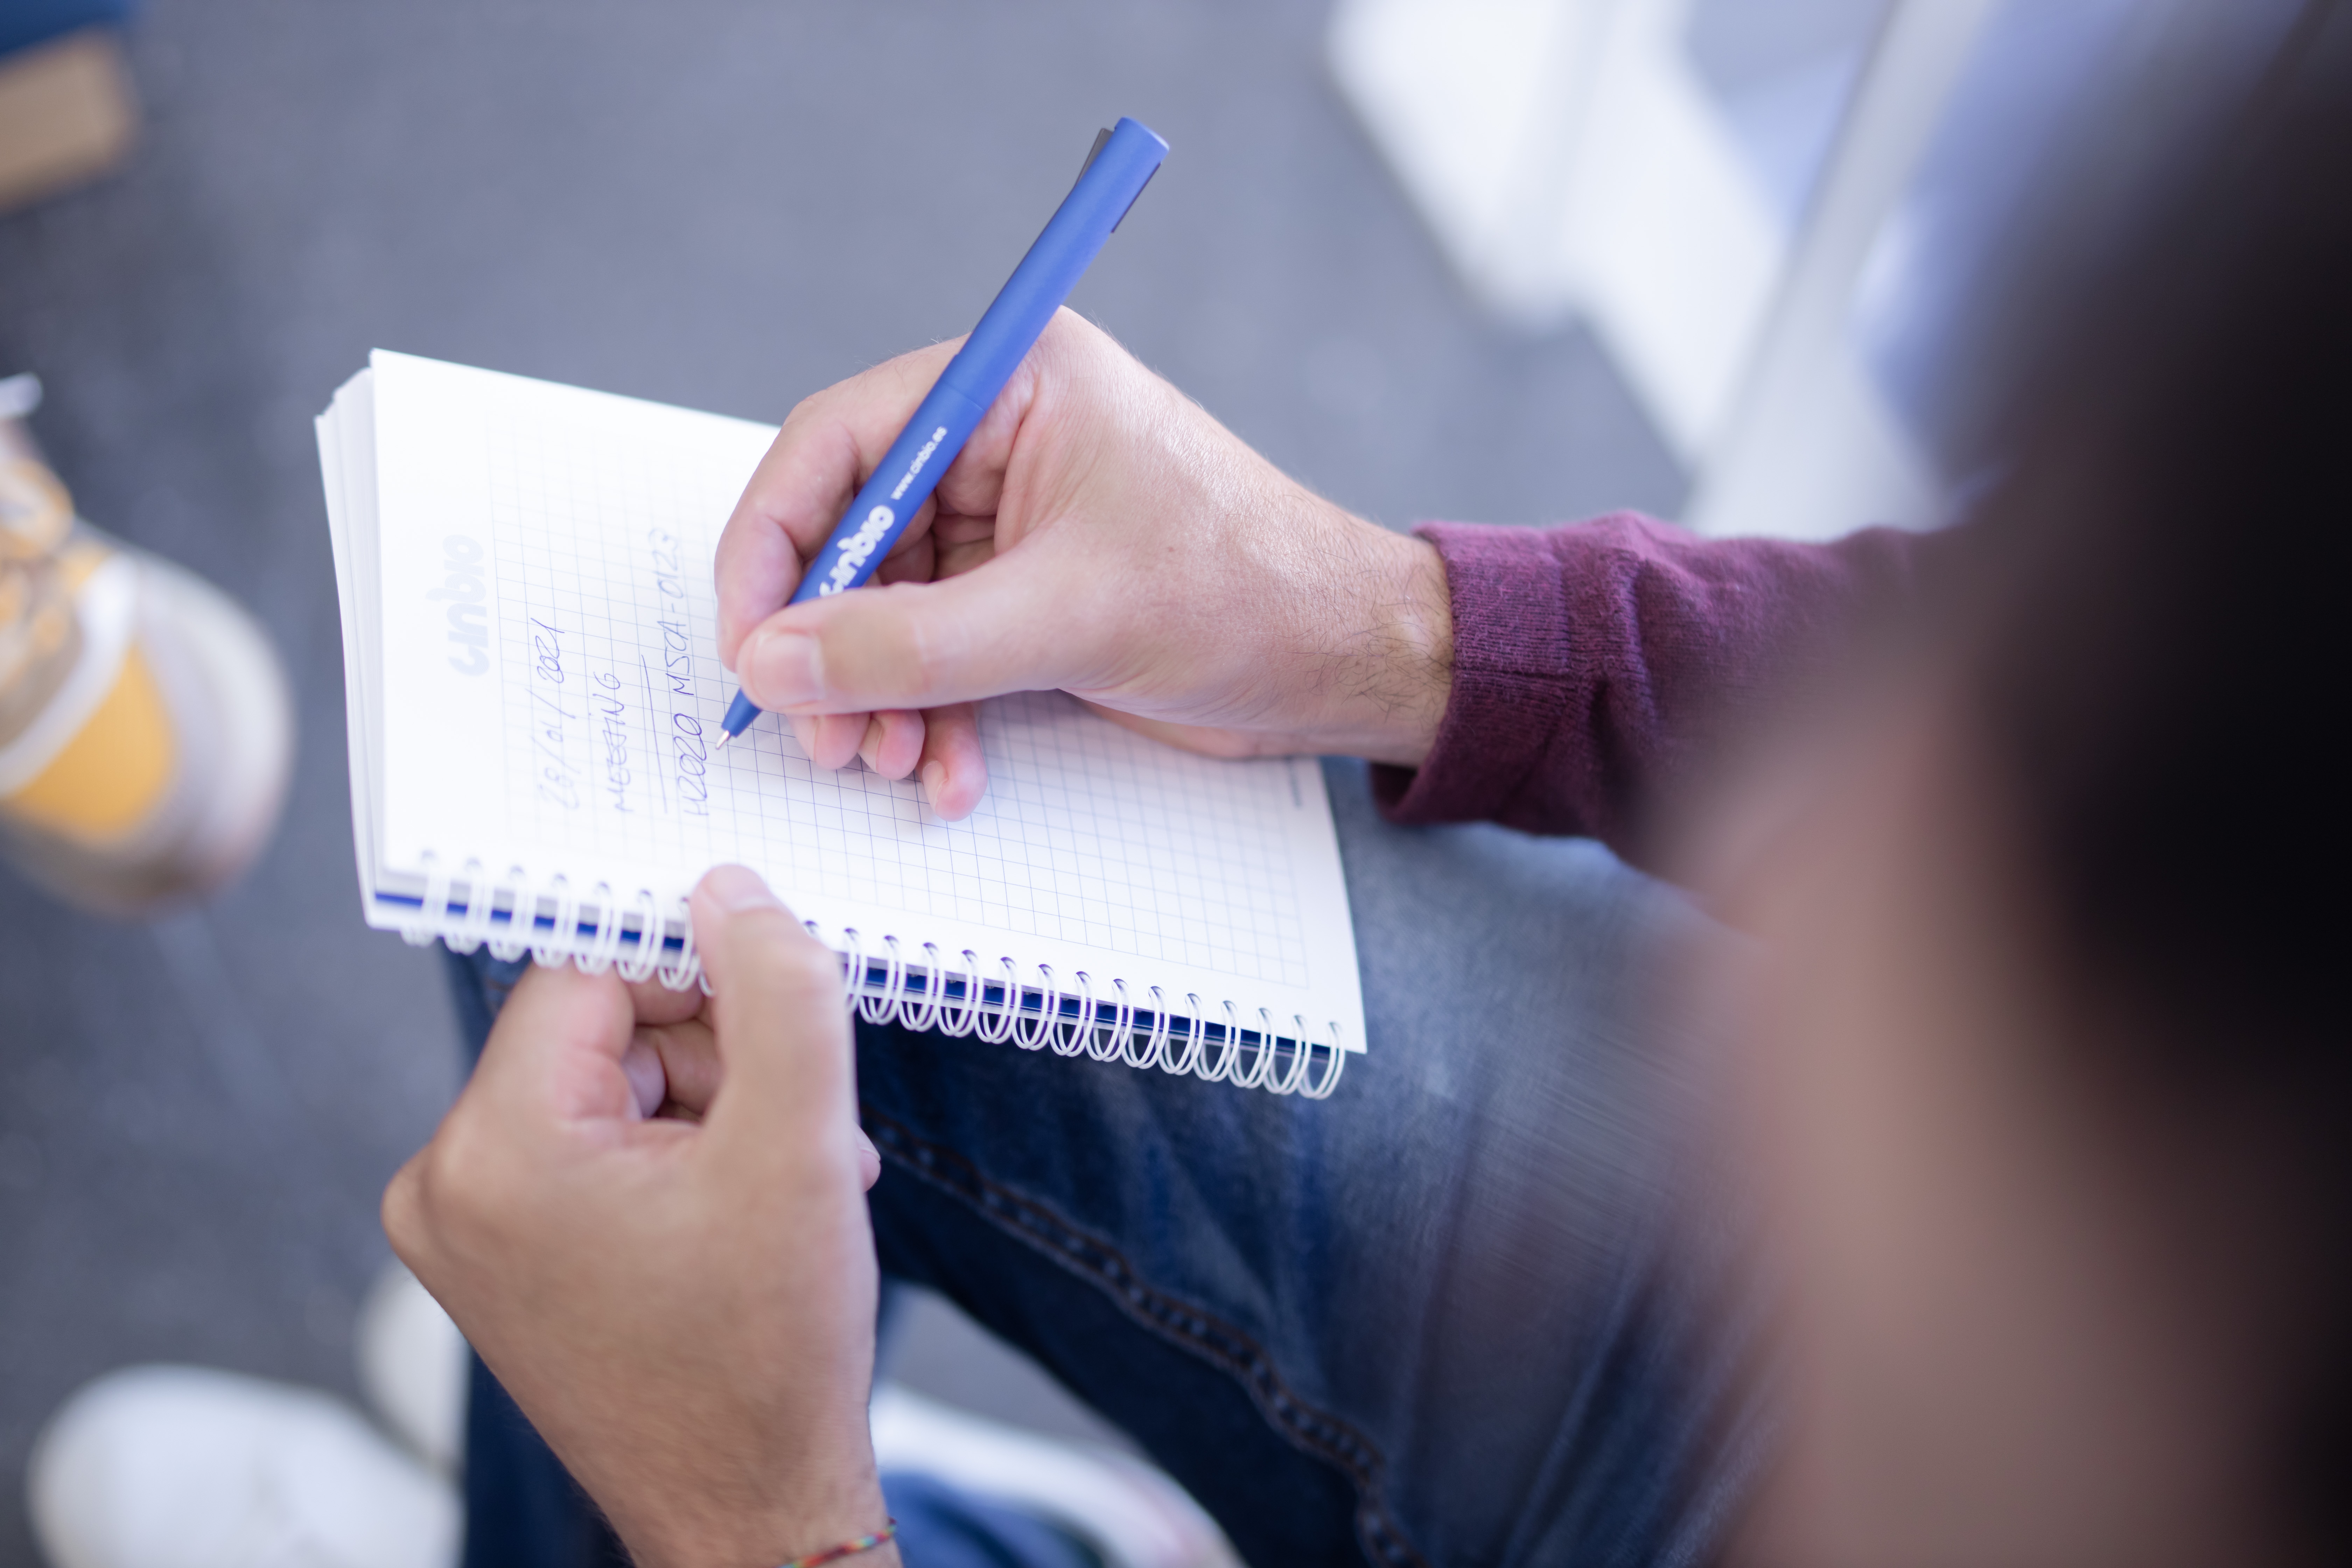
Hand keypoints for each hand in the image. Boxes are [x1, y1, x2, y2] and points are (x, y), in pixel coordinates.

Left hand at [383, 867, 894, 1567]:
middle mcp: (444, 1185)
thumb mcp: (799, 1143)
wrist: (749, 1514)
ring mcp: (462, 1229)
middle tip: (806, 1128)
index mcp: (491, 1151)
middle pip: (603, 1029)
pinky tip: (749, 1209)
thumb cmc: (767, 1355)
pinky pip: (592, 1147)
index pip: (591, 973)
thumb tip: (729, 890)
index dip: (701, 976)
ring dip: (716, 1109)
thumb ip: (777, 990)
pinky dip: (680, 1158)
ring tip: (794, 1180)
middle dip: (723, 1059)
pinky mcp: (497, 1258)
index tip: (782, 1013)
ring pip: (610, 1085)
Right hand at [716, 309, 1453, 819]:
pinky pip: (936, 659)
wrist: (1348, 663)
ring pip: (884, 612)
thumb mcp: (1070, 615)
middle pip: (848, 537)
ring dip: (877, 699)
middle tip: (821, 733)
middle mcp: (998, 443)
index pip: (837, 442)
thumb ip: (913, 642)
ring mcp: (1009, 528)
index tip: (747, 642)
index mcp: (1012, 384)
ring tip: (889, 761)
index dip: (774, 543)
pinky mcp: (1026, 601)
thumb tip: (773, 662)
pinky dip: (931, 720)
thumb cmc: (1248, 595)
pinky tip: (946, 773)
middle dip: (828, 646)